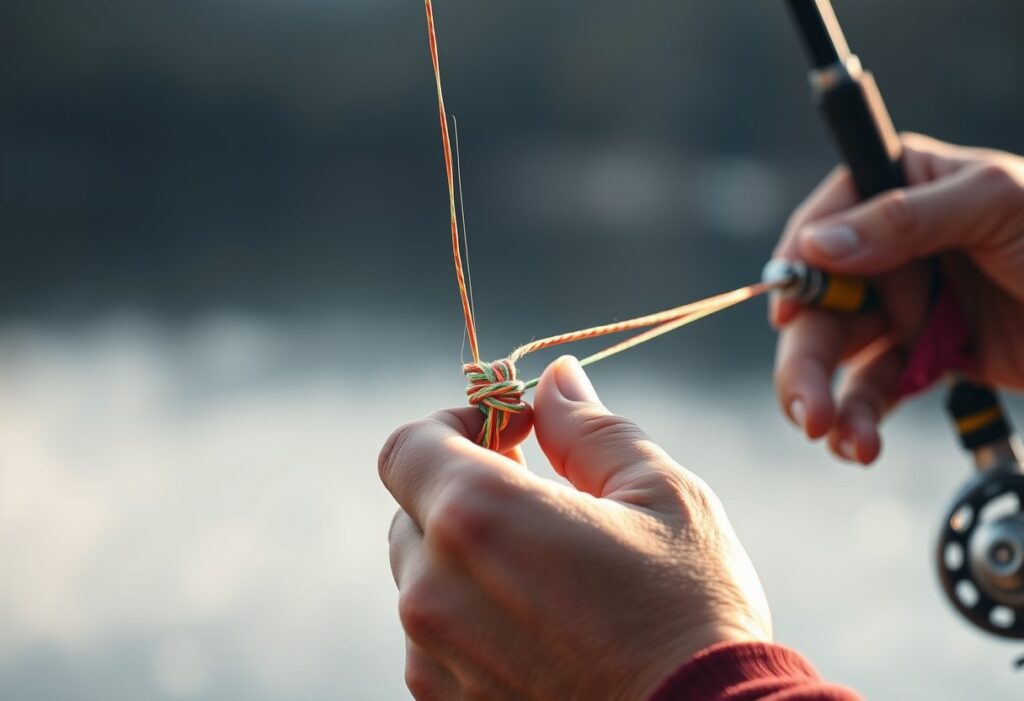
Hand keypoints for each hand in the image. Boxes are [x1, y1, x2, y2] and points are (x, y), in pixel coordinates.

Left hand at [379, 356, 770, 699]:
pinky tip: (545, 630)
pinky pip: (436, 640)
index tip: (507, 434)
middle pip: (412, 510)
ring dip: (469, 559)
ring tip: (551, 575)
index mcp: (478, 517)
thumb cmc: (691, 612)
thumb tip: (555, 379)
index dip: (452, 425)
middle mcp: (434, 590)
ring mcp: (434, 658)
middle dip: (466, 491)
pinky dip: (473, 619)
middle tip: (540, 501)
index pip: (407, 447)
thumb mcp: (659, 494)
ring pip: (423, 578)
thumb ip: (589, 428)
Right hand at [772, 133, 1023, 464]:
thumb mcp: (996, 206)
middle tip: (806, 409)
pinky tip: (862, 444)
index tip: (787, 310)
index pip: (826, 220)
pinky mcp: (926, 357)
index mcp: (904, 189)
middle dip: (806, 358)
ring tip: (837, 438)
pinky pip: (876, 388)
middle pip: (820, 301)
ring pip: (837, 352)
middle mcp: (893, 249)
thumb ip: (904, 218)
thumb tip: (816, 244)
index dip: (797, 266)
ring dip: (826, 397)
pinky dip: (862, 419)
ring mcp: (908, 306)